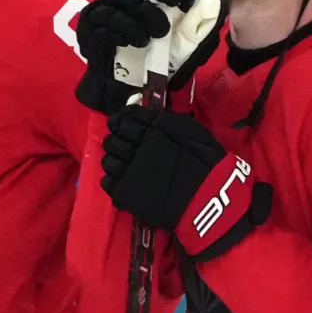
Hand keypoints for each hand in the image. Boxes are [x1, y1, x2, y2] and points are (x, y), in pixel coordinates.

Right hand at [75, 0, 222, 112]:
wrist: (124, 92)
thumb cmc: (155, 64)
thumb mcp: (185, 47)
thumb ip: (199, 30)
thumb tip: (218, 7)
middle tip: (174, 5)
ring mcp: (104, 12)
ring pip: (122, 0)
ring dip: (141, 17)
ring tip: (150, 39)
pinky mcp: (89, 32)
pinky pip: (104, 27)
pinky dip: (121, 33)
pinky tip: (133, 44)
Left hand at [101, 105, 271, 260]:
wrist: (204, 197)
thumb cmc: (204, 161)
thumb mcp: (190, 129)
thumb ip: (166, 121)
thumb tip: (150, 115)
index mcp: (148, 129)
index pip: (124, 118)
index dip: (122, 120)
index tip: (123, 124)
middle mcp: (133, 146)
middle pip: (111, 139)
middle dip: (115, 140)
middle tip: (122, 145)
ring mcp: (126, 171)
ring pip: (106, 161)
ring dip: (112, 160)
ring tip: (122, 165)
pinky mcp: (123, 193)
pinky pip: (107, 183)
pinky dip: (111, 180)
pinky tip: (121, 181)